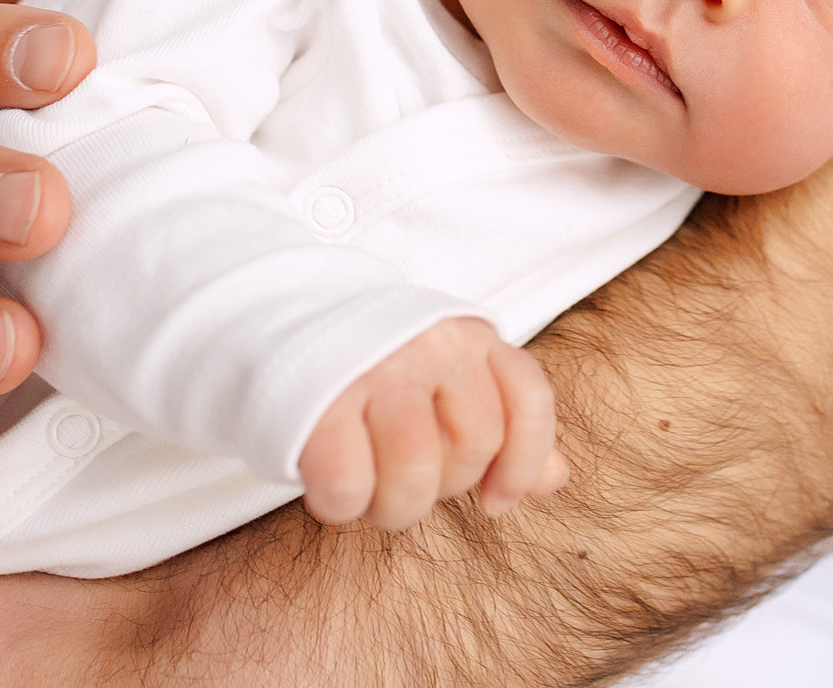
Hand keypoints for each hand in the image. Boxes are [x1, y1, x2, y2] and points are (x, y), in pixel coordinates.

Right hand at [298, 315, 565, 530]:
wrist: (276, 325)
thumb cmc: (376, 374)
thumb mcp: (446, 384)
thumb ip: (503, 428)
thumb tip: (555, 479)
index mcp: (467, 335)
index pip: (528, 397)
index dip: (523, 461)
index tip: (495, 502)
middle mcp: (426, 343)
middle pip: (474, 442)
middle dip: (444, 488)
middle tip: (405, 481)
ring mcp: (372, 369)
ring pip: (415, 468)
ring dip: (395, 507)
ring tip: (374, 495)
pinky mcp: (315, 401)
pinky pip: (346, 484)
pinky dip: (342, 505)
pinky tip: (334, 491)